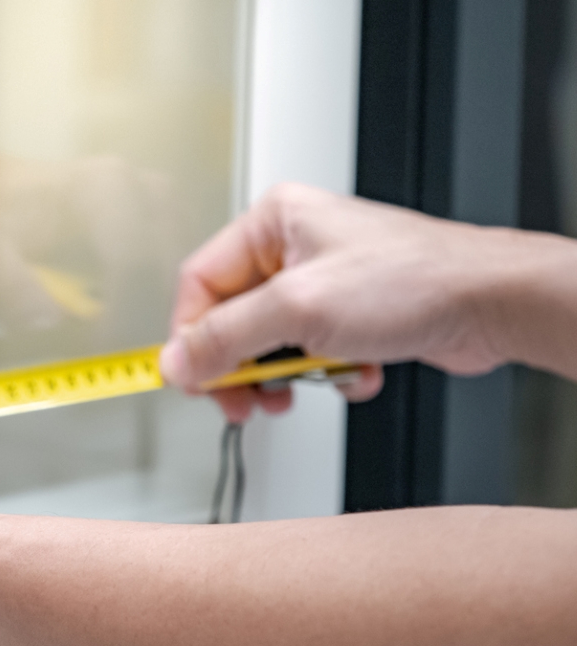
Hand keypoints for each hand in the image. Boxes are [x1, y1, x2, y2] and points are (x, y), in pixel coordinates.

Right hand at [161, 183, 521, 421]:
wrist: (491, 302)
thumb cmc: (414, 279)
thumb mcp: (298, 310)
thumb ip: (226, 338)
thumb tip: (178, 361)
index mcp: (272, 223)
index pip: (200, 283)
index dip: (190, 337)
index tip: (191, 378)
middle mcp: (292, 247)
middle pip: (232, 319)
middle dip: (240, 366)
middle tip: (243, 400)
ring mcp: (322, 282)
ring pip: (270, 343)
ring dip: (283, 377)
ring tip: (297, 392)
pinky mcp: (348, 313)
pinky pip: (310, 353)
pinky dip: (326, 372)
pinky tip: (353, 370)